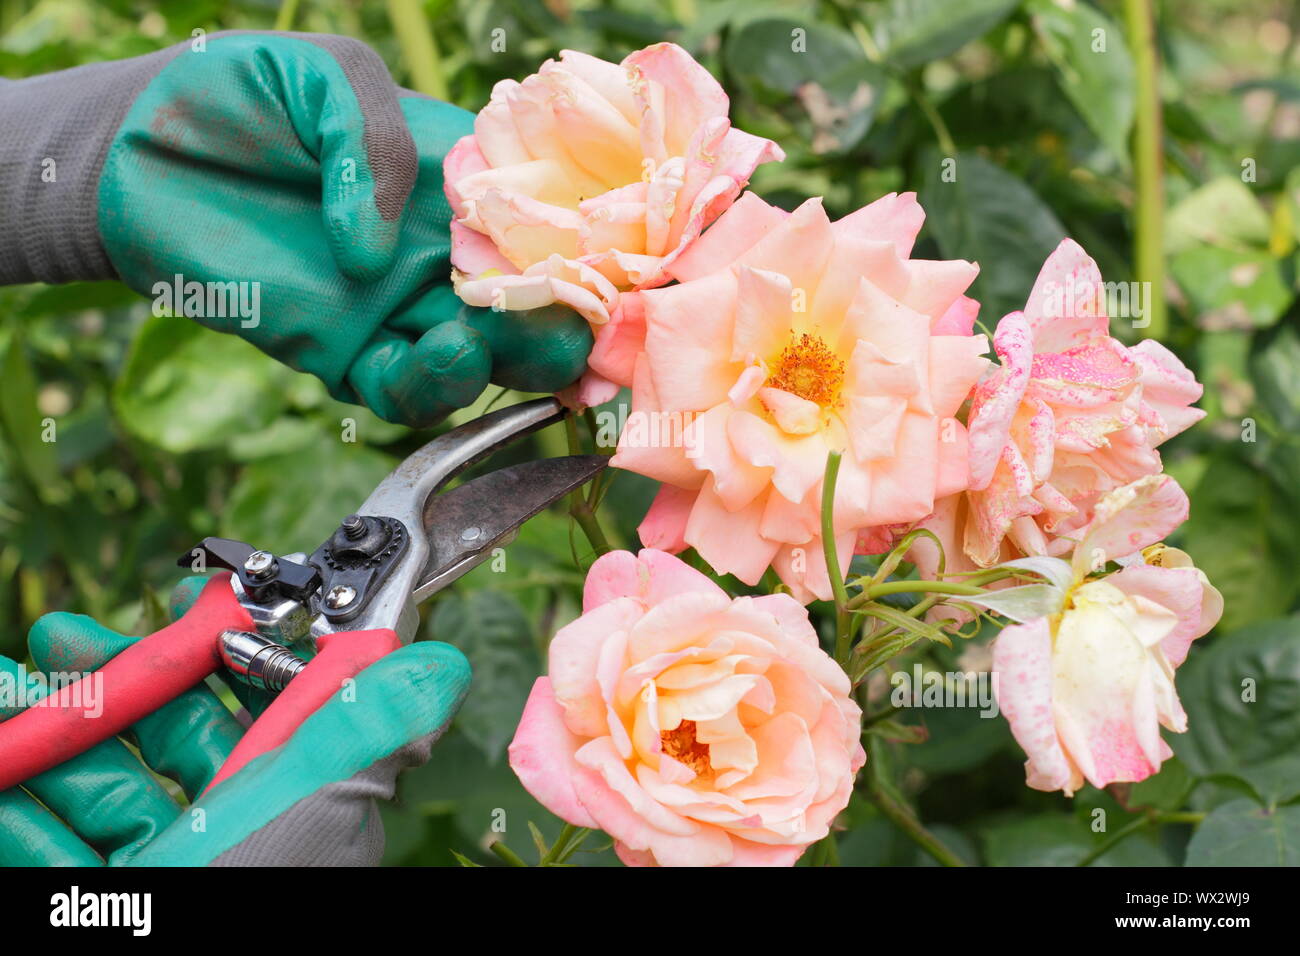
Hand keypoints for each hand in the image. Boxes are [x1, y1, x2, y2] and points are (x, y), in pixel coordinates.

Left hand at [0, 32, 591, 425]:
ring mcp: (403, 307)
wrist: (136, 156)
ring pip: (491, 362)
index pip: (556, 223)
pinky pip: (411, 393)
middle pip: (542, 306)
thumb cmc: (239, 97)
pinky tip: (428, 358)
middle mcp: (448, 252)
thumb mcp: (324, 78)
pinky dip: (433, 388)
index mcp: (466, 182)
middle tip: (567, 320)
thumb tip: (381, 254)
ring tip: (468, 337)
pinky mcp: (348, 354)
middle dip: (568, 321)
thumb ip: (370, 143)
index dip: (596, 248)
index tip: (621, 267)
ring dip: (504, 362)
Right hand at [0, 575, 468, 865]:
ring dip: (43, 741)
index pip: (253, 710)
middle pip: (157, 741)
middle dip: (104, 689)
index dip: (212, 657)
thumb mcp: (313, 810)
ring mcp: (158, 872)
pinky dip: (17, 815)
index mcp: (285, 803)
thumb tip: (441, 667)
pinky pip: (45, 852)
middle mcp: (225, 836)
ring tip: (0, 692)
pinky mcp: (99, 910)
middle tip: (54, 640)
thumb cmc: (254, 889)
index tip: (173, 614)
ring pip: (91, 791)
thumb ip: (367, 732)